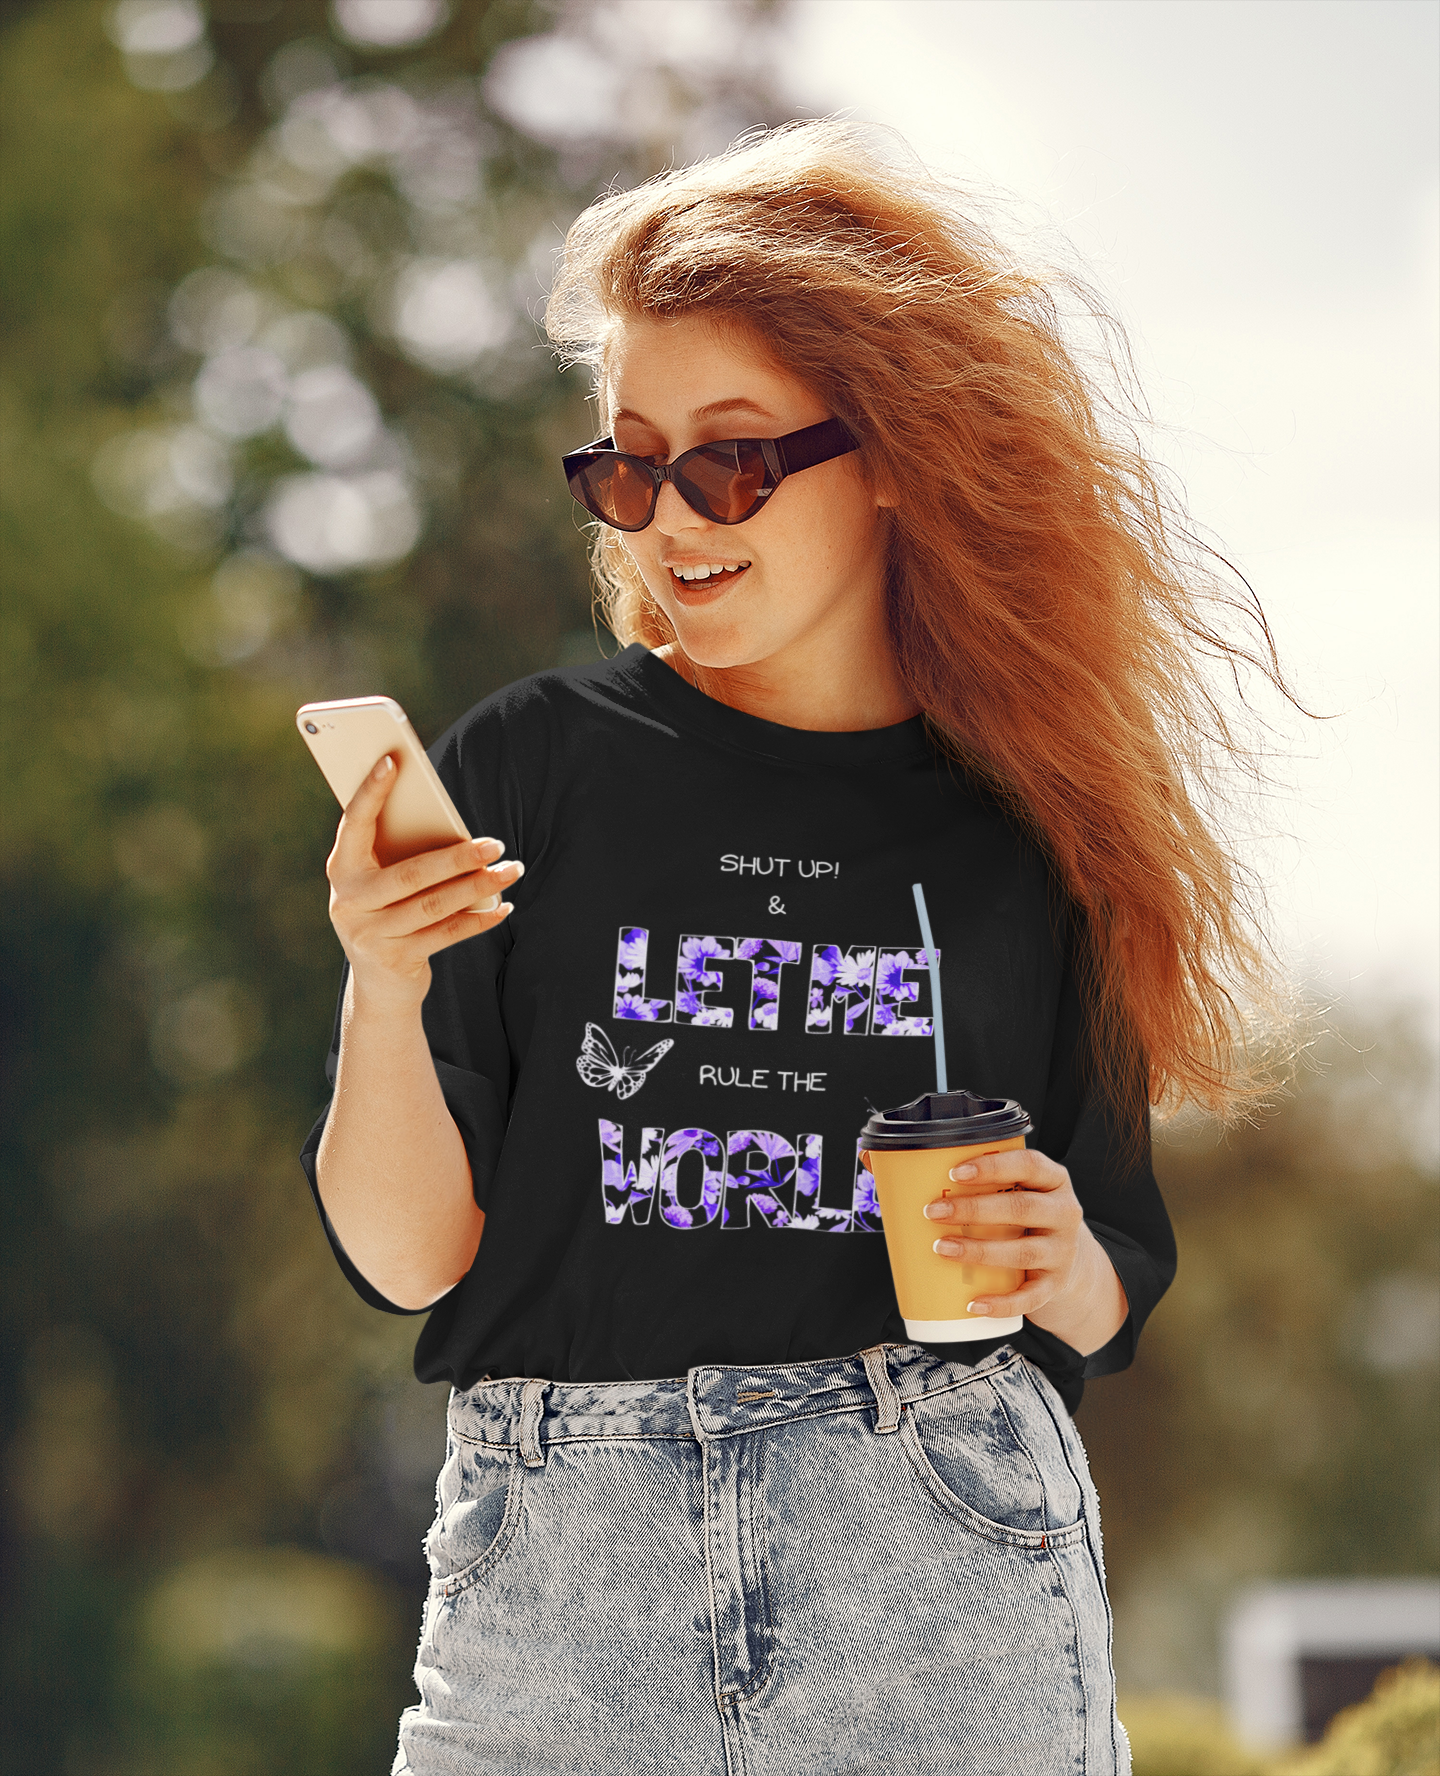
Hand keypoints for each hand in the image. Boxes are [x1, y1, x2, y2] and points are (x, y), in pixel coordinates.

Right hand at [325, 754, 520, 1012]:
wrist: (378, 985)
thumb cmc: (388, 913)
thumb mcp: (383, 882)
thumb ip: (401, 853)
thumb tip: (451, 824)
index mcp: (343, 869)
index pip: (355, 823)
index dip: (371, 792)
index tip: (393, 760)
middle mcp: (349, 901)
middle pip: (411, 874)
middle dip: (458, 857)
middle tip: (496, 843)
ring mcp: (369, 934)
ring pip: (433, 905)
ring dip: (478, 887)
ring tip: (511, 870)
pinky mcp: (395, 960)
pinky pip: (446, 934)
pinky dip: (480, 920)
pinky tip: (504, 907)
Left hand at [922, 1148, 1088, 1320]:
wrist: (1069, 1261)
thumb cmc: (1027, 1218)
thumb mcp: (1018, 1191)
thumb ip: (982, 1182)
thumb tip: (903, 1173)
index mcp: (1053, 1180)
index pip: (1028, 1164)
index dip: (992, 1167)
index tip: (954, 1173)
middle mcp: (1063, 1213)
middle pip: (1021, 1208)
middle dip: (974, 1210)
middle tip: (934, 1211)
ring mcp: (1062, 1251)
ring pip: (1022, 1252)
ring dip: (979, 1251)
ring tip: (942, 1248)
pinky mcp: (1054, 1285)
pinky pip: (1029, 1297)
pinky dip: (1001, 1303)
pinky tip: (973, 1303)